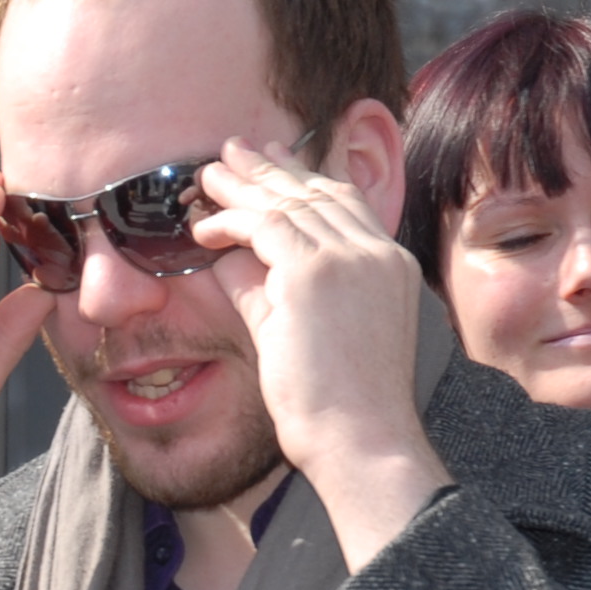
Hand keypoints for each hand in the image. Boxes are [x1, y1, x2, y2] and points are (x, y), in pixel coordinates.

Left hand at [190, 137, 449, 565]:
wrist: (359, 438)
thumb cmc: (336, 404)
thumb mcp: (302, 331)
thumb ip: (269, 289)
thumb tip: (227, 259)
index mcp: (389, 265)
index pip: (344, 203)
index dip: (304, 178)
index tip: (274, 163)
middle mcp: (376, 253)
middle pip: (316, 191)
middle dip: (270, 169)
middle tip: (233, 151)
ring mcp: (350, 258)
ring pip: (288, 203)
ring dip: (242, 186)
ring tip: (207, 173)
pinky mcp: (314, 273)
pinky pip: (263, 227)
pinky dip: (229, 222)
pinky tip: (201, 228)